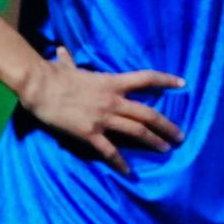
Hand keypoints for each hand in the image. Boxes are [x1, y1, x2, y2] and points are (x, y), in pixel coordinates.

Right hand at [19, 46, 185, 173]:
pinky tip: (129, 172)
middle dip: (167, 126)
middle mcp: (113, 101)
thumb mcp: (66, 66)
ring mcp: (103, 118)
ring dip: (154, 142)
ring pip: (137, 131)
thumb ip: (69, 61)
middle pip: (148, 114)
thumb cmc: (53, 75)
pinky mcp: (90, 133)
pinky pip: (110, 151)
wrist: (40, 87)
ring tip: (166, 150)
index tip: (183, 83)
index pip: (146, 78)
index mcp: (112, 82)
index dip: (166, 80)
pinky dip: (121, 163)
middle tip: (180, 136)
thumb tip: (62, 52)